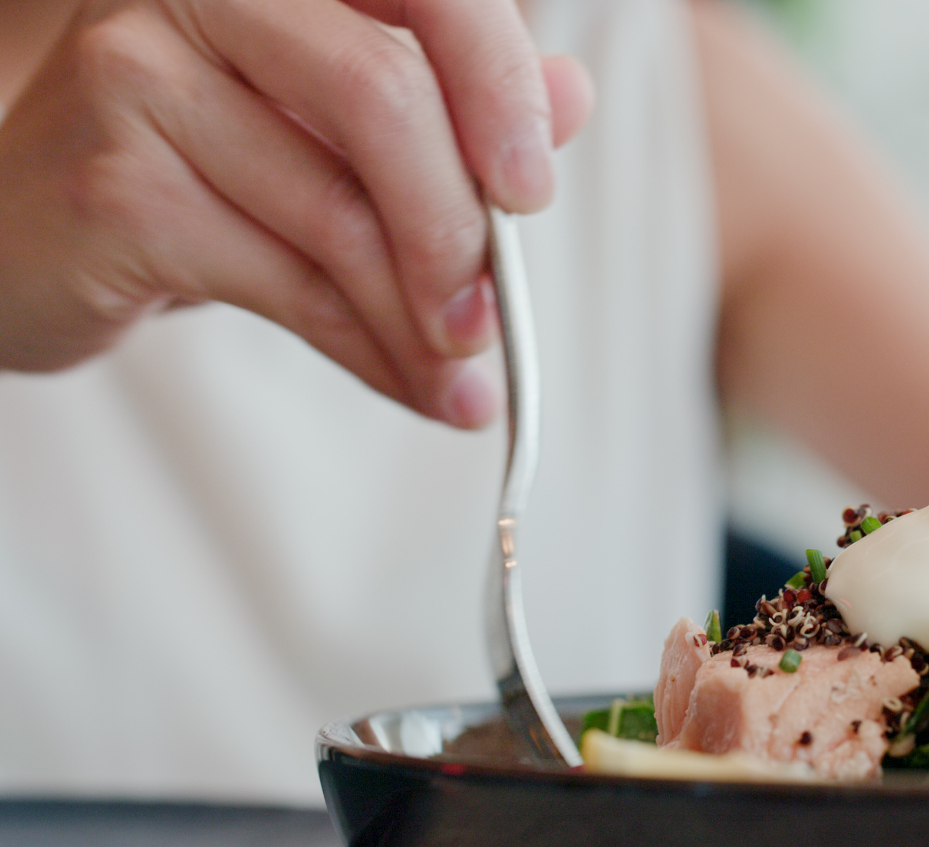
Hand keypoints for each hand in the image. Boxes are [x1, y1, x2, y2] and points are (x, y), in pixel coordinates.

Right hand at [0, 0, 593, 426]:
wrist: (34, 239)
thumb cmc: (209, 174)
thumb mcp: (339, 135)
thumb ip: (453, 112)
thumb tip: (573, 98)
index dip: (498, 82)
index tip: (533, 191)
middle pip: (382, 95)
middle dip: (459, 227)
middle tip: (496, 321)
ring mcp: (140, 77)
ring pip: (339, 211)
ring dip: (422, 320)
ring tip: (465, 382)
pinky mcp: (113, 183)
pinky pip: (287, 282)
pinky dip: (368, 350)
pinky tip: (412, 387)